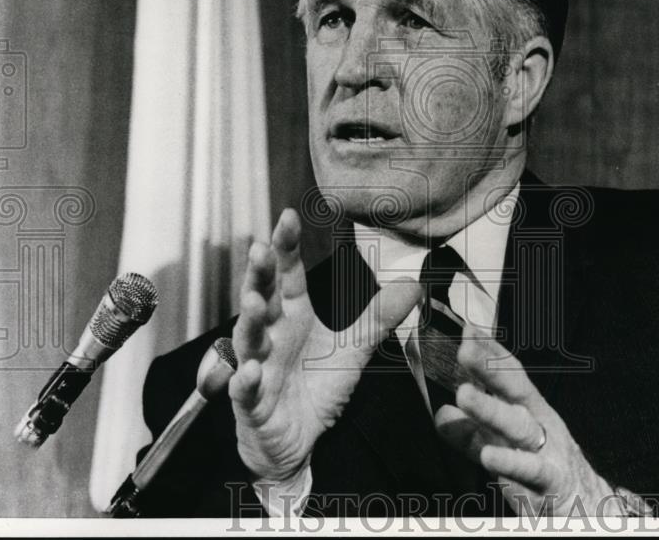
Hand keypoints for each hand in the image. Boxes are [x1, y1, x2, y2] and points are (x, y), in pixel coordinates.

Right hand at [229, 208, 421, 482]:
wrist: (297, 442)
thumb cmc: (316, 387)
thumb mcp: (354, 349)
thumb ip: (379, 316)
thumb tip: (413, 284)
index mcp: (292, 317)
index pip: (287, 276)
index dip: (286, 247)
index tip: (288, 216)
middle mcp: (271, 336)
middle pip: (261, 299)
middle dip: (259, 274)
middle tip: (260, 248)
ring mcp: (257, 368)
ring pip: (248, 340)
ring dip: (250, 320)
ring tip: (255, 301)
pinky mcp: (252, 404)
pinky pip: (245, 391)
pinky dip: (245, 381)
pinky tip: (251, 371)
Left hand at [435, 325, 649, 515]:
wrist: (586, 508)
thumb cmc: (543, 470)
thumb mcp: (504, 447)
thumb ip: (470, 433)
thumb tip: (441, 415)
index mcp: (531, 411)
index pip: (511, 375)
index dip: (490, 351)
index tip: (468, 330)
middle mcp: (540, 424)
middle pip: (515, 391)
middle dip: (490, 369)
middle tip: (464, 351)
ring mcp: (546, 451)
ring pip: (518, 426)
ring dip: (490, 409)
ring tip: (463, 395)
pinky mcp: (549, 483)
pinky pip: (529, 471)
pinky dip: (510, 462)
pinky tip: (488, 455)